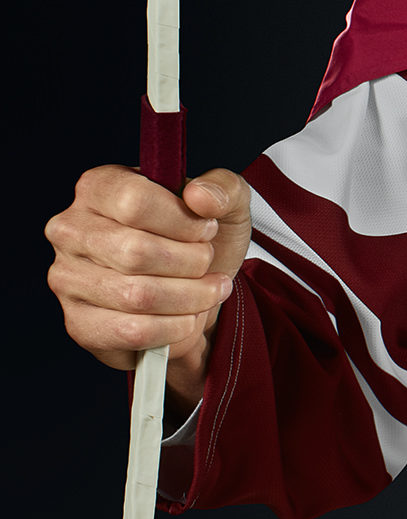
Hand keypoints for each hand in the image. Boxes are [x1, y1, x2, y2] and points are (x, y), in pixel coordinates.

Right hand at [46, 165, 252, 408]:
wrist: (198, 292)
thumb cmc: (202, 241)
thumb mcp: (226, 205)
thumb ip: (224, 188)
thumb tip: (200, 196)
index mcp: (100, 187)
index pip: (134, 201)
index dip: (184, 222)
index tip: (206, 231)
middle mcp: (71, 230)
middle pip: (135, 251)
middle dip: (191, 262)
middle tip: (208, 263)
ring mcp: (67, 278)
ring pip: (136, 295)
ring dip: (191, 297)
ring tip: (209, 291)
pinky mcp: (79, 323)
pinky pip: (132, 331)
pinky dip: (175, 328)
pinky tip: (189, 318)